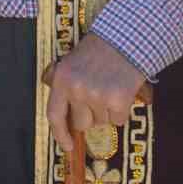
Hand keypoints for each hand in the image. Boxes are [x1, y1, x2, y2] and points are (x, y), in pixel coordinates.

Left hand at [43, 34, 147, 154]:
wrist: (128, 37)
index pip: (54, 115)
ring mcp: (97, 95)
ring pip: (102, 123)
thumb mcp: (73, 63)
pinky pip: (119, 120)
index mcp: (62, 79)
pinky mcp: (118, 100)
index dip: (60, 135)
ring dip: (107, 111)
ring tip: (111, 86)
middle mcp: (77, 89)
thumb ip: (67, 88)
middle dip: (90, 116)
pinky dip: (123, 110)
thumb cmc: (101, 50)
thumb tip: (68, 121)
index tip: (68, 146)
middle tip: (99, 95)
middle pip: (81, 123)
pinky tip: (123, 90)